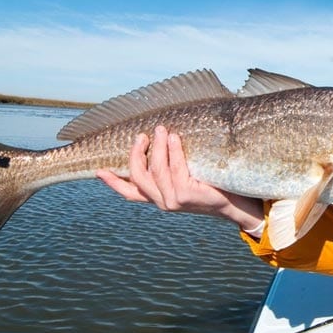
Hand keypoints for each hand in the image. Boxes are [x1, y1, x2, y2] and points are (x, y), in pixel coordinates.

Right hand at [96, 126, 263, 229]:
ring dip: (157, 146)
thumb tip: (158, 141)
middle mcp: (162, 202)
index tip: (97, 170)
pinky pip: (174, 167)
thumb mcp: (184, 177)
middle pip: (137, 176)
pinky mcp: (185, 195)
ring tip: (162, 130)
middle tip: (143, 135)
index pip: (129, 193)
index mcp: (159, 199)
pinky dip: (173, 150)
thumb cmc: (211, 185)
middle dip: (136, 153)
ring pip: (155, 169)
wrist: (235, 202)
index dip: (112, 183)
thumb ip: (169, 169)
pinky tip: (175, 138)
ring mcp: (172, 201)